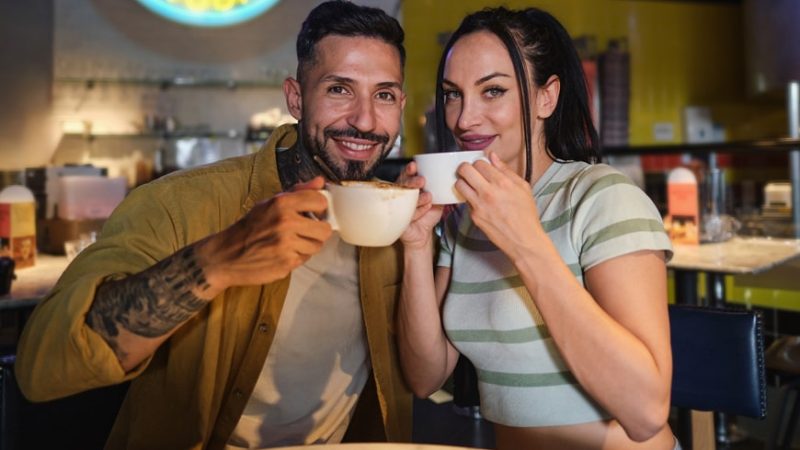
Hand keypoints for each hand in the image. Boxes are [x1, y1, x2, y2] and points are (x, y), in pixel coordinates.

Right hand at [196, 176, 332, 294]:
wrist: (225, 255)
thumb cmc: (249, 228)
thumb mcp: (269, 203)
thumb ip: (297, 192)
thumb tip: (320, 181)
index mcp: (281, 203)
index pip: (320, 201)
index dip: (321, 208)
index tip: (315, 213)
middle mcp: (285, 222)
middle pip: (325, 229)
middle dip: (318, 232)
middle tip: (306, 232)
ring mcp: (286, 244)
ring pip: (317, 246)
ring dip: (307, 246)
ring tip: (292, 243)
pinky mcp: (286, 263)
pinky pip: (305, 259)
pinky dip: (297, 257)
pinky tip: (283, 254)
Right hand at [398, 161, 443, 250]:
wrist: (423, 233)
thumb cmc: (427, 214)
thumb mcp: (437, 198)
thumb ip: (442, 188)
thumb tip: (454, 177)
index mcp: (409, 186)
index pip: (406, 175)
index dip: (409, 169)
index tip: (414, 165)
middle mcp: (402, 195)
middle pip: (403, 184)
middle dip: (413, 181)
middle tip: (422, 181)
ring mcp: (399, 206)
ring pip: (406, 198)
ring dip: (418, 197)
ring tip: (429, 198)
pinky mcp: (399, 218)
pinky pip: (407, 213)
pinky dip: (417, 211)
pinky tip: (426, 209)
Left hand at [456, 153, 543, 259]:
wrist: (523, 239)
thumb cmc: (526, 215)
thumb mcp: (523, 187)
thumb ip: (506, 170)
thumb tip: (493, 157)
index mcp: (502, 182)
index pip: (479, 163)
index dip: (479, 163)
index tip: (480, 167)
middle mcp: (488, 192)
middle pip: (464, 170)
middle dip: (465, 168)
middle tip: (469, 172)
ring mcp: (479, 205)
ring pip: (459, 185)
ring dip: (463, 182)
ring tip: (470, 185)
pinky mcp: (474, 216)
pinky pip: (465, 201)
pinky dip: (469, 198)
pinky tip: (477, 200)